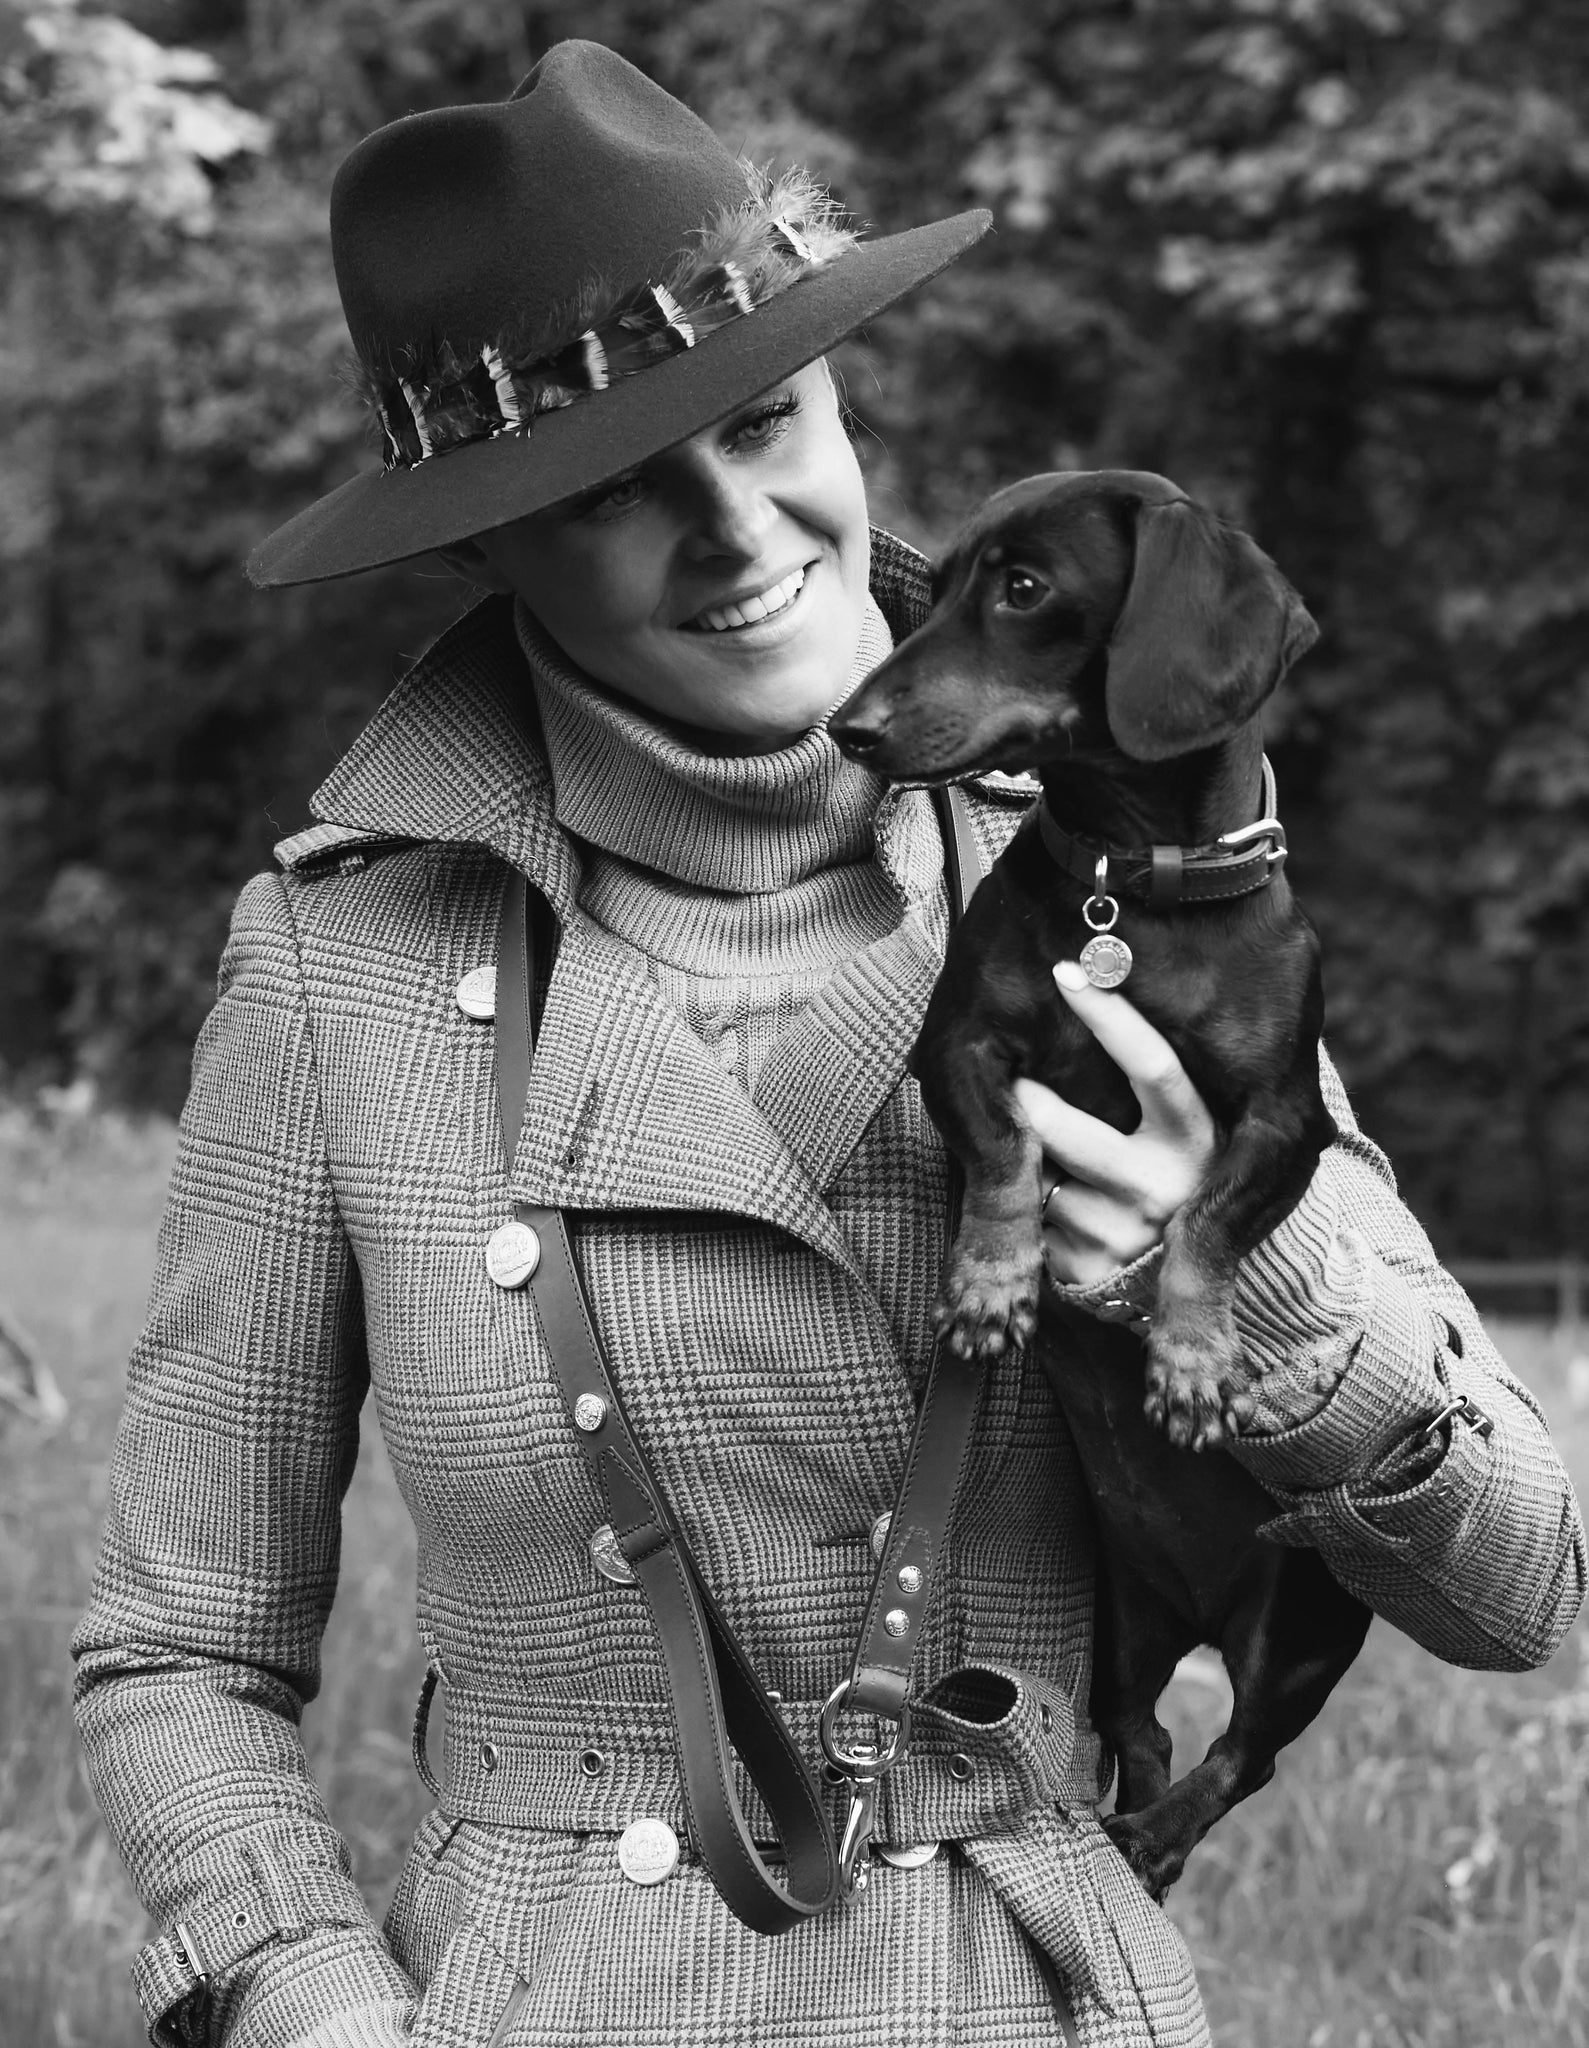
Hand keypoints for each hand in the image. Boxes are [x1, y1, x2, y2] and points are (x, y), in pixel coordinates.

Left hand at [1015, 960, 1218, 1286]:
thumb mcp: (1178, 1132)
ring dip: (1034, 1169)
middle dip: (1029, 1104)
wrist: (1169, 1282)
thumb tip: (1085, 997)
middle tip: (1014, 1083)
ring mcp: (1126, 1232)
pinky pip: (1031, 1219)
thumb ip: (1147, 1087)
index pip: (1154, 1067)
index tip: (1066, 972)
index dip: (1110, 1018)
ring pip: (1042, 1176)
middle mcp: (1168, 1185)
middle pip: (1068, 1128)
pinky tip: (1062, 1220)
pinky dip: (1031, 1211)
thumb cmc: (1163, 1180)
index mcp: (1197, 1137)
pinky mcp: (1087, 1270)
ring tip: (1066, 1177)